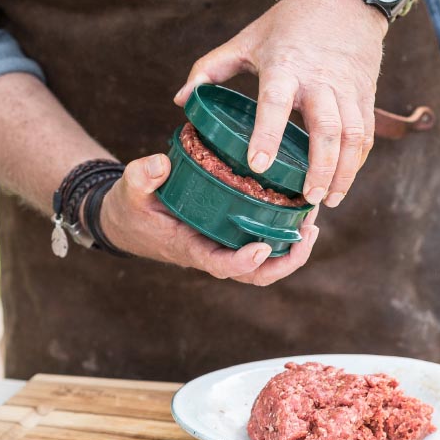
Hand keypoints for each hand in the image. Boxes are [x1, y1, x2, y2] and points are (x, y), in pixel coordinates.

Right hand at [99, 153, 319, 285]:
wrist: (128, 221)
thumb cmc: (131, 207)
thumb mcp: (129, 188)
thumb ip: (141, 176)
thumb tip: (161, 164)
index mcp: (188, 247)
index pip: (219, 264)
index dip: (242, 262)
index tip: (261, 247)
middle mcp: (211, 252)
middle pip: (254, 275)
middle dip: (285, 261)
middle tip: (307, 232)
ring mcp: (222, 247)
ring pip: (264, 265)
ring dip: (292, 251)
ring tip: (311, 222)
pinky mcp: (229, 237)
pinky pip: (262, 247)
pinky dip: (283, 237)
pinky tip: (297, 212)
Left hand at [175, 0, 388, 206]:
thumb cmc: (289, 21)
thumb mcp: (246, 40)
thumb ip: (210, 68)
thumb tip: (180, 100)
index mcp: (285, 67)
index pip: (275, 104)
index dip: (267, 135)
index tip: (258, 165)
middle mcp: (320, 81)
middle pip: (327, 129)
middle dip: (319, 168)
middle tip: (307, 200)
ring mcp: (347, 88)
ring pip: (354, 136)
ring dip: (343, 172)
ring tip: (328, 201)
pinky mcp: (366, 93)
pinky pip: (367, 133)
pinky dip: (358, 161)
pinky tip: (343, 182)